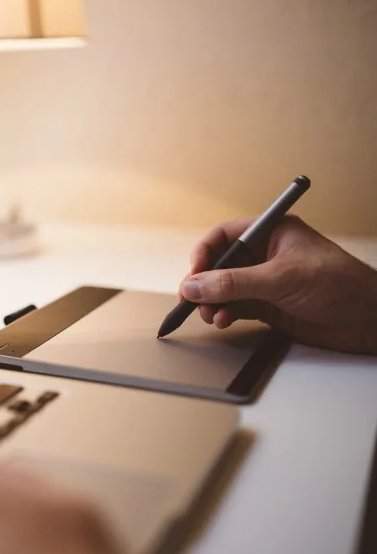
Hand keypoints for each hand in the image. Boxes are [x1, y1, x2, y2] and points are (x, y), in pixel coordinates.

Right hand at [181, 215, 376, 354]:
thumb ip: (234, 283)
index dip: (204, 253)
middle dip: (205, 283)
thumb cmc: (341, 284)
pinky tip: (223, 320)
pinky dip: (224, 314)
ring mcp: (265, 281)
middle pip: (219, 264)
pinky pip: (234, 306)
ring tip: (212, 315)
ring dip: (212, 302)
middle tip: (193, 300)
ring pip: (224, 289)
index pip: (224, 236)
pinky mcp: (267, 305)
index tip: (194, 274)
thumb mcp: (281, 278)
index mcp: (271, 232)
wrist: (369, 319)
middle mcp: (265, 255)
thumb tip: (195, 286)